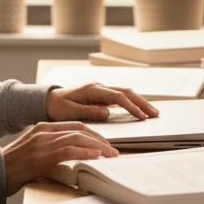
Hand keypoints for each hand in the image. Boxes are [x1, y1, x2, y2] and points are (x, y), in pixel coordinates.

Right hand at [1, 121, 117, 194]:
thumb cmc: (13, 166)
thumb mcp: (34, 151)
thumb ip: (51, 148)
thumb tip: (72, 156)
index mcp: (43, 127)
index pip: (75, 125)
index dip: (93, 133)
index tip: (104, 142)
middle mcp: (44, 131)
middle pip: (79, 130)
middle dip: (99, 139)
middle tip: (113, 149)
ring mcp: (42, 142)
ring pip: (77, 139)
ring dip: (97, 147)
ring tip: (111, 154)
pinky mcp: (42, 156)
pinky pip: (69, 151)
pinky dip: (85, 152)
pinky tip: (96, 156)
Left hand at [45, 83, 159, 122]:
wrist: (48, 100)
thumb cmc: (57, 106)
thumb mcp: (70, 112)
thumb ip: (89, 112)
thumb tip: (107, 113)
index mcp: (92, 89)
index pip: (117, 97)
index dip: (131, 106)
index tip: (141, 116)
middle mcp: (99, 87)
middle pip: (126, 92)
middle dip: (142, 102)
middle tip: (155, 114)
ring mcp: (101, 90)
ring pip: (125, 93)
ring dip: (139, 101)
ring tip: (152, 112)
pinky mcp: (101, 95)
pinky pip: (120, 97)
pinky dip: (132, 102)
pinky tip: (140, 109)